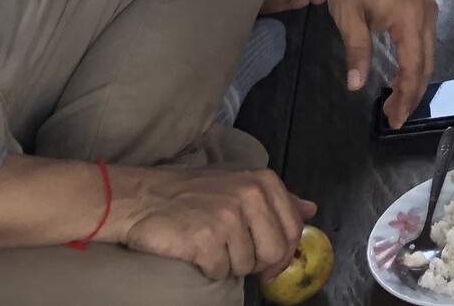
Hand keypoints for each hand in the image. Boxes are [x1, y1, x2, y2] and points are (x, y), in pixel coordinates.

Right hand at [109, 164, 315, 282]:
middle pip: (274, 252)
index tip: (267, 263)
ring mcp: (229, 217)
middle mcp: (250, 196)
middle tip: (232, 254)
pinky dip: (208, 268)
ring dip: (228, 264)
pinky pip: (221, 271)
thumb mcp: (240, 183)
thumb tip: (312, 209)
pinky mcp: (207, 239)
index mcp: (264, 182)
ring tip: (209, 245)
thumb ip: (280, 198)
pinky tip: (195, 251)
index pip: (292, 230)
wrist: (142, 197)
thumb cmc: (192, 192)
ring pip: (246, 265)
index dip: (282, 253)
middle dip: (256, 263)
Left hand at [325, 0, 439, 126]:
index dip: (406, 96)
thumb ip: (356, 52)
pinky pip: (424, 39)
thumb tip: (357, 86)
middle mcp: (426, 14)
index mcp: (409, 19)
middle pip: (426, 63)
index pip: (414, 67)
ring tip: (396, 100)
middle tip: (394, 117)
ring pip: (428, 52)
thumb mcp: (348, 15)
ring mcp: (427, 7)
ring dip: (414, 78)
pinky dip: (416, 60)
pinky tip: (402, 71)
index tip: (394, 119)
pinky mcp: (422, 3)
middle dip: (412, 93)